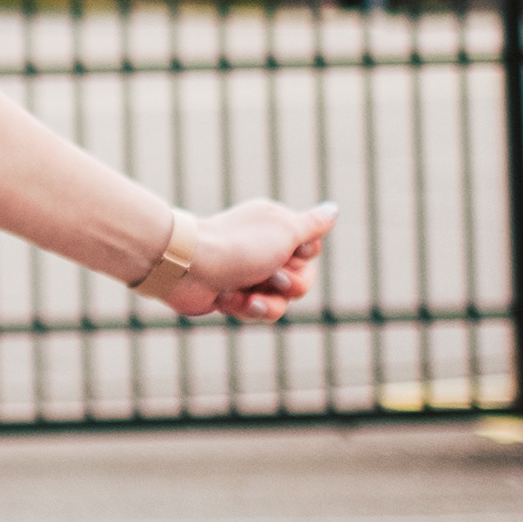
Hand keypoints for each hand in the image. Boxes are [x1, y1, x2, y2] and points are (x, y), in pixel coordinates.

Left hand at [163, 200, 339, 322]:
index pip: (312, 250)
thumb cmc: (239, 247)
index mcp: (275, 227)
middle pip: (302, 280)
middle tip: (271, 276)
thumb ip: (312, 225)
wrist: (188, 269)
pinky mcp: (233, 295)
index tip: (292, 251)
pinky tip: (228, 299)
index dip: (305, 257)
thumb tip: (334, 209)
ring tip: (249, 296)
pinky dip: (245, 308)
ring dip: (268, 302)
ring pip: (281, 302)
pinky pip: (257, 312)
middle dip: (291, 285)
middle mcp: (263, 249)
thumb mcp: (285, 231)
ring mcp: (247, 274)